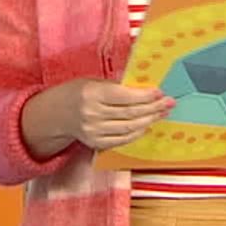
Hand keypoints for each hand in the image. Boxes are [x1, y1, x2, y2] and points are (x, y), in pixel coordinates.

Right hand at [22, 78, 173, 155]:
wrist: (56, 114)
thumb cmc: (78, 92)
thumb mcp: (93, 82)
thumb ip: (116, 87)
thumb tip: (144, 89)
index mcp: (91, 94)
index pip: (124, 97)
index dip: (145, 96)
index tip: (160, 92)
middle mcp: (92, 114)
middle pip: (130, 114)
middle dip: (153, 108)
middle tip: (169, 103)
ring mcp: (94, 131)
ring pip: (129, 128)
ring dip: (150, 120)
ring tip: (163, 113)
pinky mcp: (96, 143)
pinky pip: (122, 140)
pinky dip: (137, 133)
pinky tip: (147, 125)